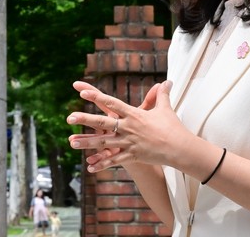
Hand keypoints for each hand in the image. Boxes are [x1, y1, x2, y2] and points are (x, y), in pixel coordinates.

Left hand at [66, 80, 190, 171]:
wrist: (180, 149)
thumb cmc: (172, 127)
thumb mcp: (165, 109)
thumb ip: (161, 95)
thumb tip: (167, 82)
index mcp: (134, 114)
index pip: (112, 103)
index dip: (97, 97)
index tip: (82, 91)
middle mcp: (129, 127)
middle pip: (103, 122)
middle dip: (85, 119)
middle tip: (69, 117)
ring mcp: (129, 142)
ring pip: (104, 142)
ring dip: (87, 142)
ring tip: (71, 142)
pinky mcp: (132, 156)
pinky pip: (114, 160)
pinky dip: (102, 163)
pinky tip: (89, 166)